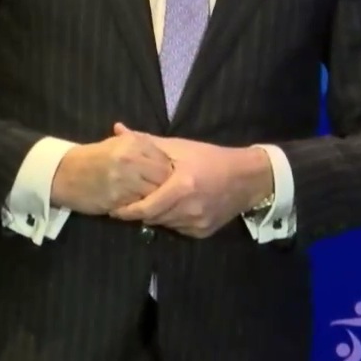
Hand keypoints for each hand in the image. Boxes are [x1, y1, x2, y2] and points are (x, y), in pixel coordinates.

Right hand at [49, 126, 172, 215]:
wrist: (63, 173)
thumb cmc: (93, 158)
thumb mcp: (117, 144)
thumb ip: (142, 146)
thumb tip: (168, 156)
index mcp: (133, 143)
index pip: (164, 160)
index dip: (167, 170)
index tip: (162, 177)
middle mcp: (131, 160)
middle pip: (164, 178)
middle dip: (164, 186)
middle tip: (160, 191)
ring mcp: (124, 181)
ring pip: (154, 194)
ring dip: (154, 199)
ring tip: (149, 199)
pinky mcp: (117, 200)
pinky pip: (139, 207)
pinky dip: (141, 208)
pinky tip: (136, 205)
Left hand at [109, 127, 272, 237]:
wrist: (247, 178)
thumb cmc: (210, 158)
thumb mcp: (179, 147)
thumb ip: (147, 141)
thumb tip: (117, 129)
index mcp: (181, 187)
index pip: (144, 208)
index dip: (126, 210)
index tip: (114, 206)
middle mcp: (189, 209)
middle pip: (152, 218)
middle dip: (140, 211)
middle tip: (131, 202)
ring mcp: (197, 223)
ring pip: (164, 224)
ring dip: (157, 215)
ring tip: (155, 201)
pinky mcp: (203, 232)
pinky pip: (178, 229)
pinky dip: (173, 219)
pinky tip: (176, 206)